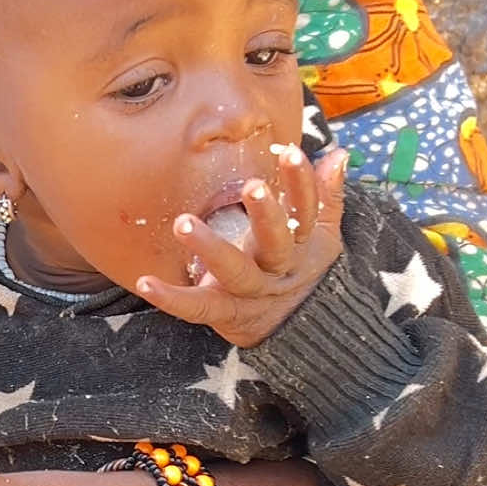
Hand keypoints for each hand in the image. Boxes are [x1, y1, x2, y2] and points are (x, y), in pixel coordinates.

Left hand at [136, 145, 346, 344]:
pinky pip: (196, 308)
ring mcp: (249, 293)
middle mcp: (276, 270)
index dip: (302, 185)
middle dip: (266, 216)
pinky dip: (170, 298)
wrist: (297, 333)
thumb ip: (327, 195)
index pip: (306, 213)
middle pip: (275, 244)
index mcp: (300, 247)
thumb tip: (341, 153)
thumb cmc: (301, 270)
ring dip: (210, 248)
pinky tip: (145, 281)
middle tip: (254, 186)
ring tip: (184, 223)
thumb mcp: (321, 235)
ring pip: (234, 272)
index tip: (291, 152)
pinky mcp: (223, 314)